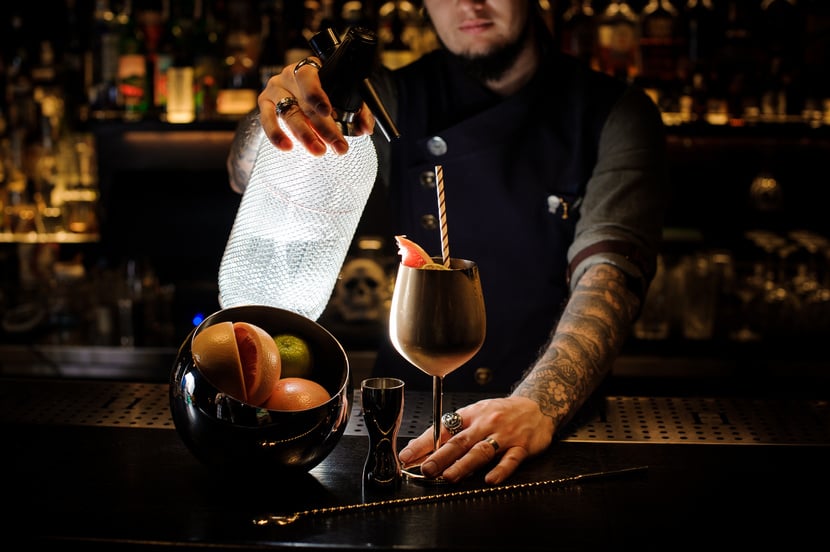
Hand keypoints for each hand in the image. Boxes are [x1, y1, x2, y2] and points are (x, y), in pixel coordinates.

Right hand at [258, 57, 375, 155]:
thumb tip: (366, 128)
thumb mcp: (343, 96)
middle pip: (304, 103)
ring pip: (288, 114)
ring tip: (319, 151)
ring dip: (305, 135)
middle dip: (324, 127)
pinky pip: (266, 120)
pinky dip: (276, 134)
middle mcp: (288, 76)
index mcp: (309, 68)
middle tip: (338, 145)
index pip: (308, 77)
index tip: (327, 112)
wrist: (302, 93)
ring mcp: (275, 90)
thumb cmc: (325, 92)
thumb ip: (358, 110)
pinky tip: (287, 147)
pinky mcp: (264, 104)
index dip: (316, 94)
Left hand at [398, 396, 554, 484]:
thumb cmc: (500, 413)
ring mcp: (504, 435)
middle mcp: (485, 424)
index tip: (407, 456)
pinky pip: (510, 460)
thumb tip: (423, 452)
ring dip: (464, 465)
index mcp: (470, 415)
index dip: (423, 443)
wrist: (536, 406)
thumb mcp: (475, 415)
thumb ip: (452, 433)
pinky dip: (500, 470)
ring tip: (449, 477)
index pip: (442, 429)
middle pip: (460, 441)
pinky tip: (489, 480)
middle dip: (440, 456)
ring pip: (482, 451)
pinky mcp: (522, 447)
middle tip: (425, 469)